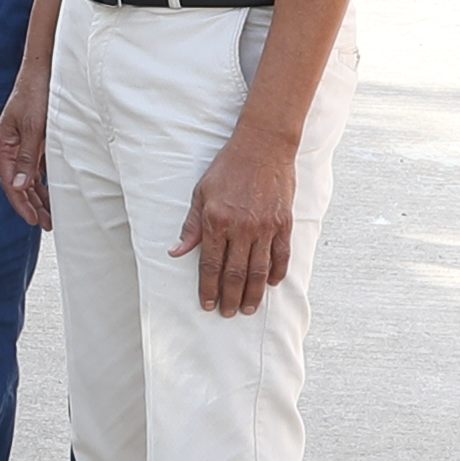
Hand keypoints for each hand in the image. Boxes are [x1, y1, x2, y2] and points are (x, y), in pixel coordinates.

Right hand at [0, 74, 51, 229]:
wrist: (44, 70)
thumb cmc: (36, 95)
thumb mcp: (34, 129)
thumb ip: (27, 158)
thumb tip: (20, 186)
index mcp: (2, 144)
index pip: (10, 182)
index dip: (22, 203)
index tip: (34, 220)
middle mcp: (9, 146)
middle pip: (19, 183)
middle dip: (32, 204)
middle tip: (46, 223)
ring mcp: (21, 143)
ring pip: (29, 176)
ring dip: (39, 194)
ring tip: (51, 214)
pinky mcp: (33, 138)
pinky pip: (37, 166)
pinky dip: (44, 180)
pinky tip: (54, 191)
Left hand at [174, 119, 298, 319]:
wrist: (263, 146)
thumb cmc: (228, 168)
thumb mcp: (201, 193)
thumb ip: (191, 226)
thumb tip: (176, 252)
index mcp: (217, 221)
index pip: (210, 264)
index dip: (208, 288)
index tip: (208, 304)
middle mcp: (241, 228)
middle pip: (235, 273)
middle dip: (231, 297)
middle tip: (229, 314)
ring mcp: (265, 227)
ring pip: (259, 270)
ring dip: (253, 293)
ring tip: (249, 309)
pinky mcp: (283, 223)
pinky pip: (281, 255)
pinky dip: (276, 272)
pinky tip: (270, 284)